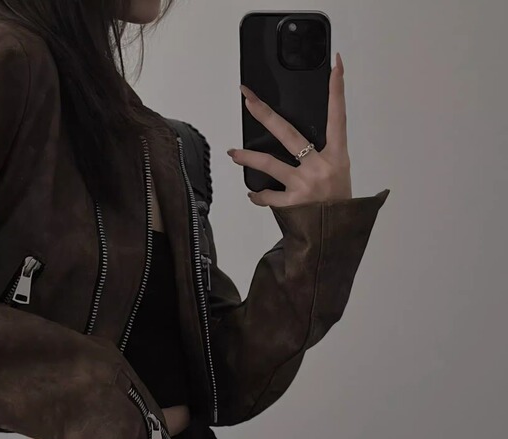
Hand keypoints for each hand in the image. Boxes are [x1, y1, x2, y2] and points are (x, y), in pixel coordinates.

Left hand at [227, 52, 351, 206]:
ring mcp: (304, 184)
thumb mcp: (340, 176)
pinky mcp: (293, 204)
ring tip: (232, 153)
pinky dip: (258, 196)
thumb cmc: (339, 206)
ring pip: (269, 164)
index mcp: (337, 156)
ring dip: (247, 157)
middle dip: (265, 114)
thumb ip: (324, 159)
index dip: (337, 91)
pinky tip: (253, 194)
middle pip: (288, 133)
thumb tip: (300, 148)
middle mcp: (320, 166)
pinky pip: (268, 196)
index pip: (338, 116)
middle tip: (247, 99)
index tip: (335, 66)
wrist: (338, 238)